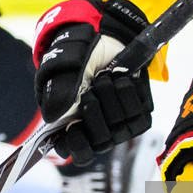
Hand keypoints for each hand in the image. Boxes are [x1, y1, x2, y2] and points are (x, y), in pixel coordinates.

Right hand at [32, 0, 151, 165]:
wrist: (105, 38)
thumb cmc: (77, 58)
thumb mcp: (61, 70)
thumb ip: (55, 93)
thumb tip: (53, 117)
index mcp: (72, 128)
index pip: (78, 153)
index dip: (77, 145)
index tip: (74, 126)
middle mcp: (97, 131)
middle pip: (101, 142)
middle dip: (94, 112)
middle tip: (90, 90)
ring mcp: (120, 126)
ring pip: (119, 128)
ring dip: (110, 97)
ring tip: (104, 79)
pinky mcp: (140, 115)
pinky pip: (138, 115)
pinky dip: (127, 94)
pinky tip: (120, 81)